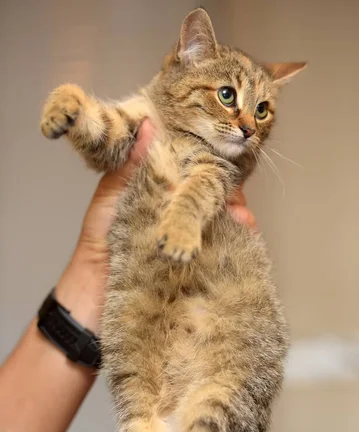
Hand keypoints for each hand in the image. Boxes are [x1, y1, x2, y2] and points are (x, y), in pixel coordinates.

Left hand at [56, 119, 256, 332]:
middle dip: (229, 196)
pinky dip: (237, 245)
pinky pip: (221, 252)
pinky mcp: (194, 266)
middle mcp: (176, 216)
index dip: (209, 168)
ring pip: (222, 224)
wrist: (92, 300)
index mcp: (158, 195)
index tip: (222, 165)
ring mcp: (187, 241)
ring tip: (243, 222)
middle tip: (236, 201)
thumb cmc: (98, 248)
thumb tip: (147, 125)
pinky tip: (244, 239)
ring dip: (237, 220)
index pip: (191, 175)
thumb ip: (129, 169)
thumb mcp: (110, 202)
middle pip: (213, 198)